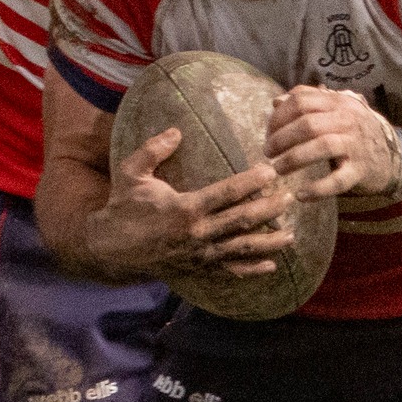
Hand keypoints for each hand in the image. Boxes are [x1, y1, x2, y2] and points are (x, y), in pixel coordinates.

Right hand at [87, 128, 295, 283]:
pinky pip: (228, 271)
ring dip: (268, 243)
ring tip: (291, 236)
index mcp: (185, 207)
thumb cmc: (123, 206)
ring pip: (240, 248)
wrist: (110, 247)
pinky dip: (250, 270)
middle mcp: (197, 233)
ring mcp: (199, 254)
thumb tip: (175, 131)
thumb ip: (153, 150)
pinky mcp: (197, 269)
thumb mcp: (131, 173)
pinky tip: (270, 266)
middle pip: (241, 220)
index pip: (226, 193)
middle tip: (290, 198)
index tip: (271, 172)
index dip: (251, 182)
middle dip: (268, 209)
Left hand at [265, 87, 401, 198]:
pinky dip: (317, 189)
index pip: (302, 101)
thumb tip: (276, 102)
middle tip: (268, 152)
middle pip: (308, 123)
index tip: (268, 132)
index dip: (279, 117)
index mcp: (339, 103)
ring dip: (294, 158)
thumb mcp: (337, 110)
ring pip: (321, 146)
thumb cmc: (356, 132)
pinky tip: (301, 195)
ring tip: (278, 168)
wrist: (394, 155)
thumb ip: (309, 103)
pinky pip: (337, 181)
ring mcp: (356, 145)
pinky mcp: (361, 171)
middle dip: (281, 138)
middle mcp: (349, 120)